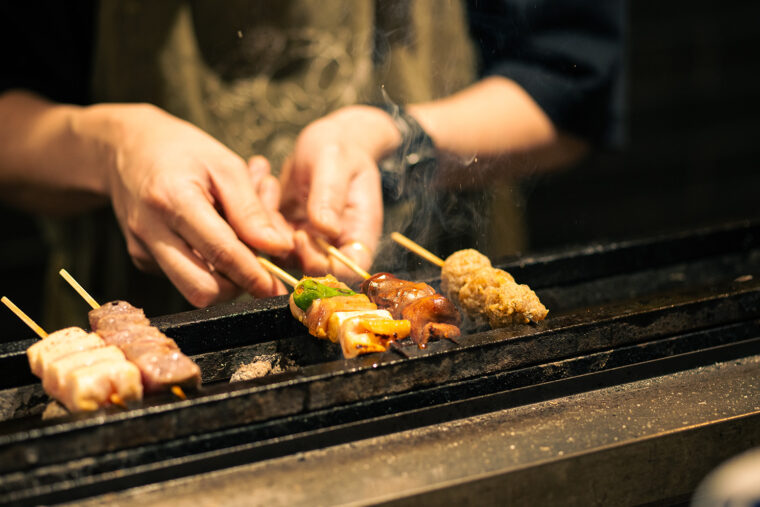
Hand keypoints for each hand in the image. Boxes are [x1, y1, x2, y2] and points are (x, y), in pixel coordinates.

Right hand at [85, 104, 292, 305]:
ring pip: (195, 288)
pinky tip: (218, 233)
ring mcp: (143, 249)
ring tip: (240, 237)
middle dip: (238, 286)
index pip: (221, 253)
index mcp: (173, 200)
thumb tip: (280, 247)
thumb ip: (252, 210)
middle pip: (202, 290)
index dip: (254, 275)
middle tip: (260, 266)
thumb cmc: (182, 151)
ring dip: (227, 274)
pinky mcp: (143, 259)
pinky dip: (211, 264)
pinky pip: (185, 275)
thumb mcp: (225, 166)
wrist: (126, 148)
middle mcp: (152, 231)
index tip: (276, 286)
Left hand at [279, 105, 399, 280]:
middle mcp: (334, 245)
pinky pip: (266, 237)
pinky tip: (264, 180)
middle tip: (273, 211)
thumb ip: (330, 196)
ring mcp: (310, 241)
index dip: (320, 264)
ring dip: (268, 226)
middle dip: (283, 244)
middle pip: (308, 269)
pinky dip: (260, 213)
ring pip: (281, 254)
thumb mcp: (335, 164)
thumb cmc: (340, 148)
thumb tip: (325, 229)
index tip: (301, 236)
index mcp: (358, 234)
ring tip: (270, 184)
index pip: (345, 272)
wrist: (329, 140)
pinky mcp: (287, 232)